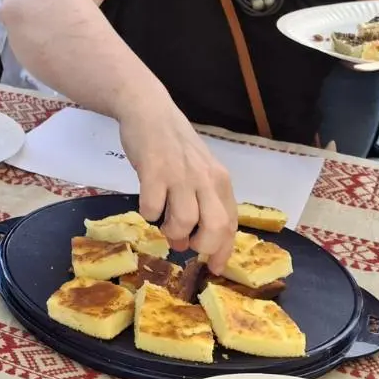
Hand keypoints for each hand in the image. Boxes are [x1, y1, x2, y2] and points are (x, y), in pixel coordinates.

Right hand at [118, 107, 237, 273]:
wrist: (149, 110)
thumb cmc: (174, 145)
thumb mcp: (197, 172)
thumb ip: (198, 205)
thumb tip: (184, 242)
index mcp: (220, 181)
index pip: (231, 224)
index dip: (224, 251)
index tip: (215, 268)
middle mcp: (205, 179)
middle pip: (215, 227)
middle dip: (201, 246)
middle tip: (185, 244)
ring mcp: (180, 175)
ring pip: (185, 221)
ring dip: (172, 232)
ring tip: (163, 224)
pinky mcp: (154, 170)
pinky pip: (153, 207)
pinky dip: (149, 214)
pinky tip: (148, 205)